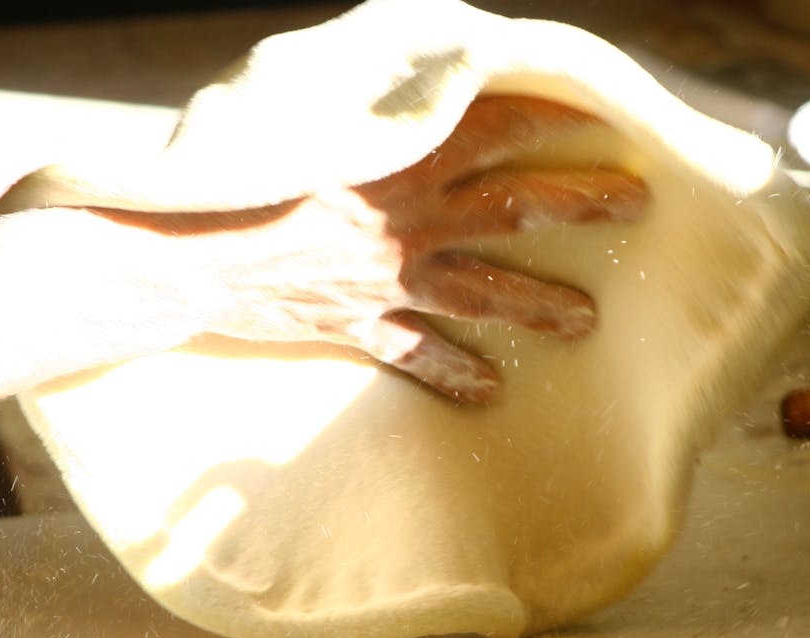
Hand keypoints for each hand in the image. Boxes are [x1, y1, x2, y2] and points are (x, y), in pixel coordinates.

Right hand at [101, 95, 648, 401]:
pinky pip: (417, 356)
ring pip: (483, 292)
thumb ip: (348, 101)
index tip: (600, 119)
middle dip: (580, 203)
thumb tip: (391, 72)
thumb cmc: (222, 174)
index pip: (491, 129)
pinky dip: (454, 374)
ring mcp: (384, 279)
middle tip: (636, 204)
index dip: (551, 122)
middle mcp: (403, 219)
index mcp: (391, 159)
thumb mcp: (288, 116)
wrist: (173, 257)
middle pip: (512, 208)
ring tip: (587, 321)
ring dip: (538, 306)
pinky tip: (491, 392)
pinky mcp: (355, 325)